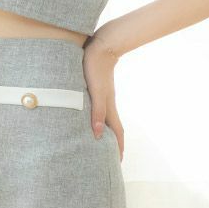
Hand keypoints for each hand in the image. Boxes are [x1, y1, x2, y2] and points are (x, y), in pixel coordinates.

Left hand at [82, 29, 124, 161]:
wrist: (101, 45)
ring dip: (105, 130)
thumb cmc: (95, 67)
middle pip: (113, 127)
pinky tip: (90, 116)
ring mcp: (103, 95)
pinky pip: (99, 108)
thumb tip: (99, 135)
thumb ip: (97, 111)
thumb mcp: (95, 91)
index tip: (118, 162)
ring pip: (105, 117)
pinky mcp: (98, 87)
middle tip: (109, 157)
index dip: (118, 147)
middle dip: (113, 142)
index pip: (117, 132)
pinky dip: (98, 117)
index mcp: (108, 107)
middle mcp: (107, 103)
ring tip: (100, 141)